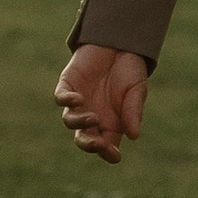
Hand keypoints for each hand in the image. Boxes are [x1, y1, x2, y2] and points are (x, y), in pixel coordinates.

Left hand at [55, 44, 148, 160]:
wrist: (120, 42)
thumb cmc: (130, 70)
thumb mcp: (137, 91)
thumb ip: (133, 112)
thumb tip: (134, 136)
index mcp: (110, 123)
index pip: (105, 146)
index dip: (108, 153)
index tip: (114, 155)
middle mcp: (92, 116)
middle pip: (84, 139)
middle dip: (89, 145)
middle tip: (97, 144)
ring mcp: (78, 101)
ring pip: (70, 120)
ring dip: (79, 123)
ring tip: (92, 118)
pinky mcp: (67, 84)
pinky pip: (61, 98)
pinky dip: (67, 100)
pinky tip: (78, 99)